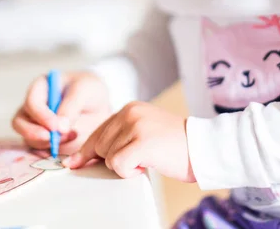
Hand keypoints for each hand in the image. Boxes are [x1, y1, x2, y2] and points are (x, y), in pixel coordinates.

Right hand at [12, 71, 111, 155]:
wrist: (99, 105)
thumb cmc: (89, 90)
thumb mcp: (84, 90)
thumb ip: (71, 106)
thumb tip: (59, 128)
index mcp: (40, 87)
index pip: (31, 102)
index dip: (40, 115)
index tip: (55, 126)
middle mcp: (33, 106)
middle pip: (19, 123)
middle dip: (34, 133)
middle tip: (53, 139)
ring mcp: (36, 124)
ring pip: (28, 139)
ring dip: (46, 143)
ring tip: (71, 136)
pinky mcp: (43, 140)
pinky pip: (38, 150)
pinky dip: (49, 152)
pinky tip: (68, 146)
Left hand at [66, 101, 195, 181]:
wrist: (203, 146)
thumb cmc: (174, 145)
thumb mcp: (144, 132)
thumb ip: (120, 137)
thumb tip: (86, 157)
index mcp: (129, 108)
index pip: (98, 131)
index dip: (87, 150)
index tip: (75, 164)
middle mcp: (130, 112)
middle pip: (99, 145)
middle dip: (109, 160)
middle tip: (135, 162)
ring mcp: (136, 126)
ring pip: (108, 157)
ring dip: (123, 166)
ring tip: (145, 160)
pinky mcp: (142, 142)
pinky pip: (118, 165)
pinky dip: (128, 172)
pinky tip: (144, 166)